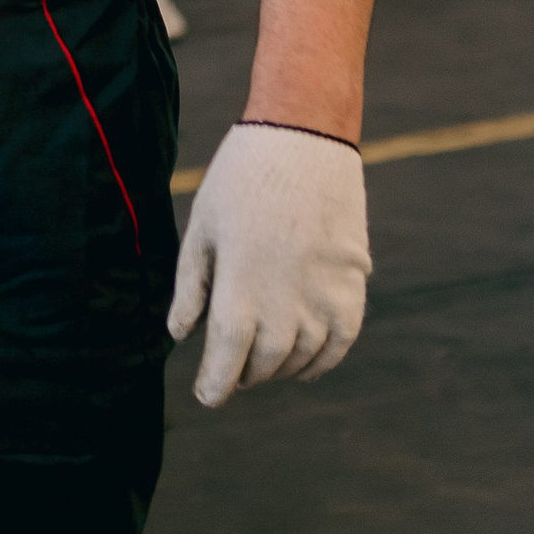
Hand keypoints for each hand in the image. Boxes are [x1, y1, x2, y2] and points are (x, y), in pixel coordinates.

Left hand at [167, 122, 369, 404]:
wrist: (305, 138)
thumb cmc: (242, 179)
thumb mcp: (202, 227)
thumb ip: (190, 286)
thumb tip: (180, 336)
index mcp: (238, 292)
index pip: (225, 364)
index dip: (214, 387)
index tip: (207, 396)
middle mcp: (282, 307)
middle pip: (262, 366)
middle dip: (244, 375)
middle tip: (232, 368)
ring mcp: (322, 299)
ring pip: (299, 359)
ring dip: (279, 368)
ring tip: (263, 360)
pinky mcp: (352, 287)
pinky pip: (339, 344)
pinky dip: (321, 361)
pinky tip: (305, 362)